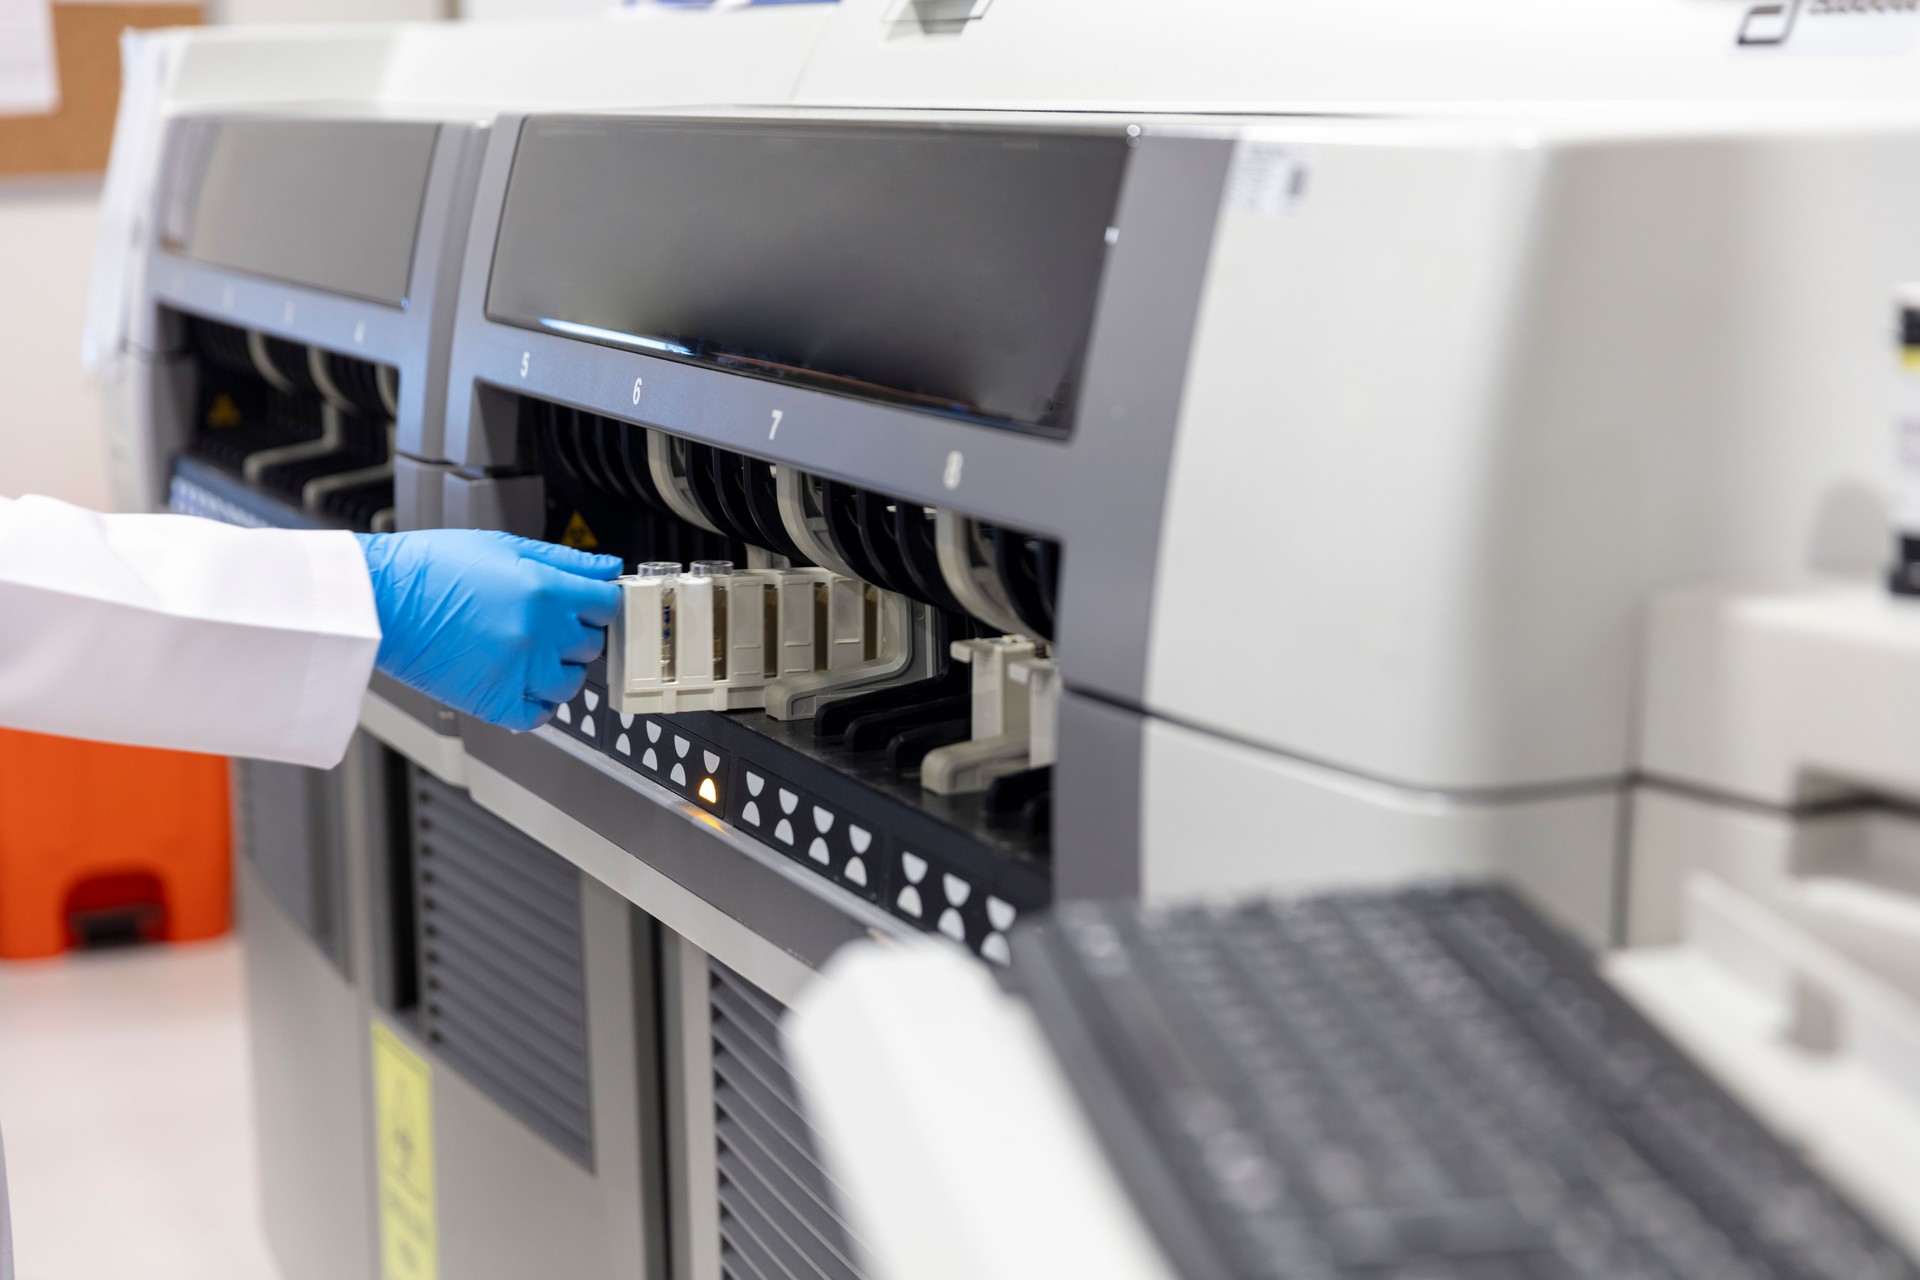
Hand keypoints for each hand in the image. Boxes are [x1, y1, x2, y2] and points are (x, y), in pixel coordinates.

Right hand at [356, 530, 621, 730]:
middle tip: (547, 624)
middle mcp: (539, 633)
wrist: (380, 599)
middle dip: (575, 633)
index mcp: (544, 590)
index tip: (590, 605)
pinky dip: (538, 703)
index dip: (600, 603)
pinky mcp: (494, 701)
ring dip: (558, 669)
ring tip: (529, 653)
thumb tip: (606, 567)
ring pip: (571, 682)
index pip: (607, 604)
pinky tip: (522, 682)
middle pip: (591, 643)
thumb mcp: (503, 546)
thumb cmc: (429, 568)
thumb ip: (565, 559)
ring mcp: (520, 670)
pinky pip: (540, 715)